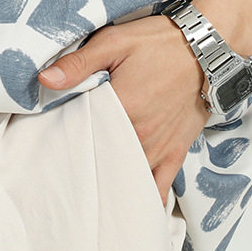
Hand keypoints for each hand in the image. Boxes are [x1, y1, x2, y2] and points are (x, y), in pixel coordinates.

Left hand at [37, 15, 208, 204]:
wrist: (207, 48)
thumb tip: (44, 80)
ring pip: (127, 179)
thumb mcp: (114, 42)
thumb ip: (78, 64)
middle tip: (63, 169)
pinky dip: (144, 199)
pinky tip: (128, 208)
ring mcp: (159, 148)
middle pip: (102, 161)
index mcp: (121, 108)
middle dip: (83, 166)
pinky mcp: (175, 152)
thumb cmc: (160, 42)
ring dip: (109, 184)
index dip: (62, 138)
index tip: (48, 141)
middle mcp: (140, 135)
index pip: (81, 134)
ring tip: (89, 192)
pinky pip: (160, 188)